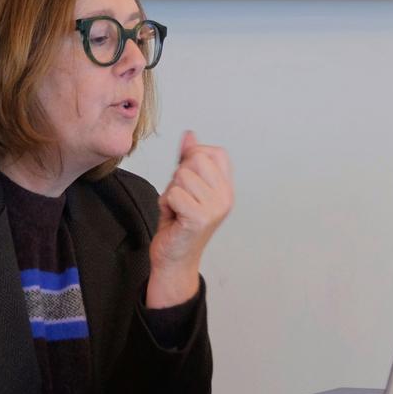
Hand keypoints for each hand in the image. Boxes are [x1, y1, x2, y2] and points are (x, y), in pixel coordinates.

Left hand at [147, 131, 233, 308]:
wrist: (174, 259)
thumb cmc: (179, 223)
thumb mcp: (185, 186)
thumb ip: (188, 160)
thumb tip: (190, 135)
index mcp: (226, 188)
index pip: (215, 152)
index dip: (194, 157)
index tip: (187, 178)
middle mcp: (226, 197)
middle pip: (196, 160)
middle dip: (179, 176)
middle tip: (181, 198)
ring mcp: (215, 208)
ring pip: (182, 176)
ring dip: (171, 191)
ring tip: (177, 208)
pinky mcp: (199, 218)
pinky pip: (173, 194)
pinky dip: (166, 204)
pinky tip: (173, 217)